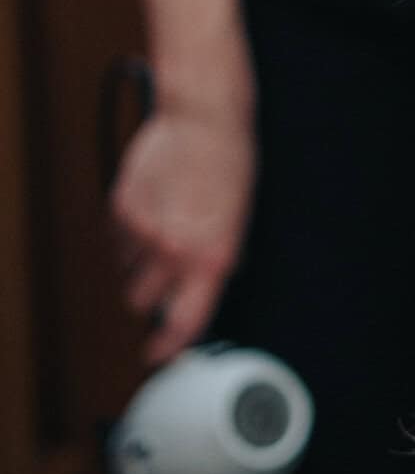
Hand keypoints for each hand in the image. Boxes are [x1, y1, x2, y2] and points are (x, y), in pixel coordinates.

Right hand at [110, 104, 255, 365]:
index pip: (185, 321)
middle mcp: (174, 251)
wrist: (203, 120)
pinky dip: (127, 235)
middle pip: (141, 303)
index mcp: (211, 258)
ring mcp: (143, 232)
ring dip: (138, 262)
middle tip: (162, 270)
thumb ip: (219, 259)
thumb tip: (203, 289)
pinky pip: (116, 241)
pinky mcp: (121, 211)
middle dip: (149, 294)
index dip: (168, 345)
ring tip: (162, 226)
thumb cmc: (229, 165)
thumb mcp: (238, 219)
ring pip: (126, 272)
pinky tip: (151, 207)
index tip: (158, 353)